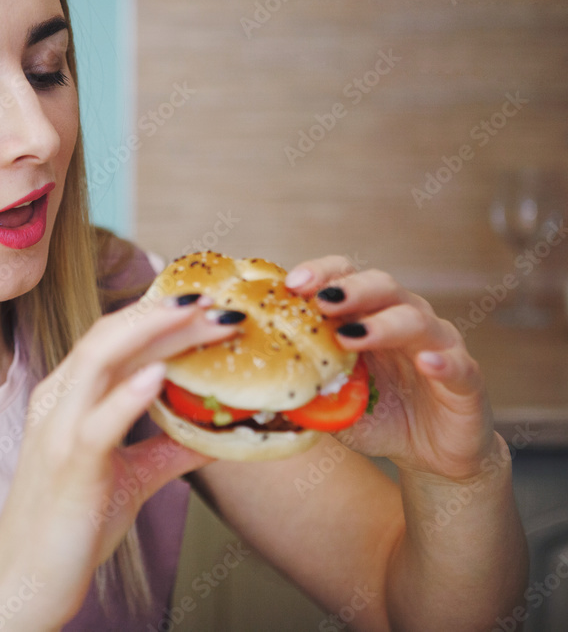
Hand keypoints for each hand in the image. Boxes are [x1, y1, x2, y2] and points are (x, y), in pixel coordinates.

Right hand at [0, 296, 238, 629]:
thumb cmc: (70, 527)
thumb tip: (217, 434)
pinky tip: (159, 373)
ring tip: (198, 315)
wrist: (26, 581)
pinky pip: (97, 421)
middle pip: (111, 337)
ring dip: (152, 333)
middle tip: (219, 303)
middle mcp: (57, 402)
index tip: (207, 305)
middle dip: (166, 314)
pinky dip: (127, 394)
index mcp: (67, 398)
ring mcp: (58, 430)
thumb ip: (168, 450)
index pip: (116, 340)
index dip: (160, 317)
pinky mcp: (67, 465)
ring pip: (99, 361)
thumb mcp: (129, 479)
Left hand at [284, 256, 498, 482]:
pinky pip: (456, 364)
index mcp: (368, 316)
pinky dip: (441, 362)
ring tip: (353, 335)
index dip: (322, 274)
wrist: (432, 453)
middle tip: (323, 301)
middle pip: (382, 286)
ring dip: (382, 324)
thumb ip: (307, 392)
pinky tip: (426, 364)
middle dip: (350, 289)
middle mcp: (404, 320)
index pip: (346, 277)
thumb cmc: (380, 416)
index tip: (293, 283)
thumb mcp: (335, 405)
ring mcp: (438, 346)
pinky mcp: (465, 379)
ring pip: (415, 319)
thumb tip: (262, 390)